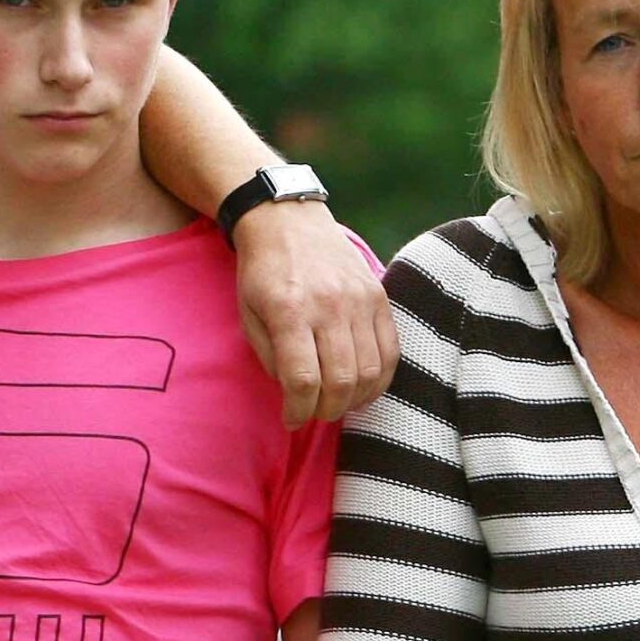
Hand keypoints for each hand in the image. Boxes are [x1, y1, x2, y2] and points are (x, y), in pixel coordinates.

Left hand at [230, 202, 397, 427]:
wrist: (288, 221)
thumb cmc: (262, 273)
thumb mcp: (248, 315)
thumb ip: (271, 359)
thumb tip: (297, 395)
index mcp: (289, 311)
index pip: (302, 380)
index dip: (298, 411)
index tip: (291, 419)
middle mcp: (329, 305)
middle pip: (340, 381)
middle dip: (326, 411)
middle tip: (315, 414)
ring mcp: (360, 300)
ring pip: (369, 371)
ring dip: (354, 400)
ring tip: (338, 403)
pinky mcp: (379, 296)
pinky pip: (390, 351)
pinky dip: (380, 379)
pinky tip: (363, 387)